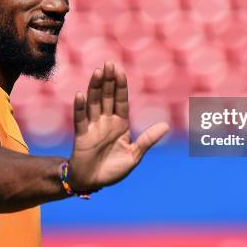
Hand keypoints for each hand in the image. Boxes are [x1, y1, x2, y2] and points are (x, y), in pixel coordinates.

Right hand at [68, 61, 168, 191]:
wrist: (93, 183)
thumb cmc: (113, 169)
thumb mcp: (134, 155)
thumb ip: (147, 140)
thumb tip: (166, 126)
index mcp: (120, 124)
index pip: (121, 101)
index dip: (120, 86)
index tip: (120, 71)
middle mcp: (106, 121)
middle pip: (107, 97)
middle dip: (108, 80)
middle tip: (109, 64)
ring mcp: (93, 127)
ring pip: (94, 103)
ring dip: (94, 87)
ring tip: (97, 72)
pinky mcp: (81, 136)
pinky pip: (80, 119)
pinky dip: (80, 107)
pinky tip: (80, 94)